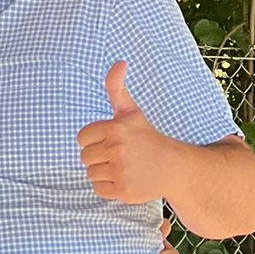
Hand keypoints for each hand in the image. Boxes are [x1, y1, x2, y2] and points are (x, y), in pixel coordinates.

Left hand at [78, 62, 172, 203]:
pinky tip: (124, 179)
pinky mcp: (123, 190)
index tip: (112, 140)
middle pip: (85, 157)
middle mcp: (117, 148)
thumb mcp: (130, 111)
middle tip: (119, 155)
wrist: (172, 166)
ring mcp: (120, 171)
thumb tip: (119, 62)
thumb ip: (116, 88)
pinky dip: (109, 187)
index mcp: (115, 128)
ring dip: (103, 172)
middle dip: (99, 157)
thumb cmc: (146, 137)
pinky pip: (99, 189)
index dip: (94, 140)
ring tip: (123, 167)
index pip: (82, 138)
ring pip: (91, 174)